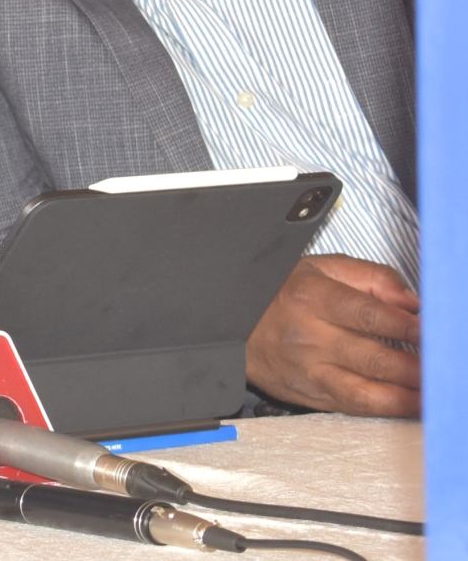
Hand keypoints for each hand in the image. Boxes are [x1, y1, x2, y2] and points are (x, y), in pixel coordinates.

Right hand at [245, 255, 419, 417]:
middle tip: (446, 368)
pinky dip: (388, 409)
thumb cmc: (281, 294)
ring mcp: (309, 371)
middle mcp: (309, 337)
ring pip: (367, 393)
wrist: (233, 325)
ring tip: (436, 393)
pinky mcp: (310, 395)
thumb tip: (414, 302)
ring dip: (408, 397)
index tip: (436, 332)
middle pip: (375, 359)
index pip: (370, 315)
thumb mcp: (321, 268)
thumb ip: (373, 278)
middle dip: (418, 368)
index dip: (409, 326)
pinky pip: (355, 408)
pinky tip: (412, 404)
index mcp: (312, 298)